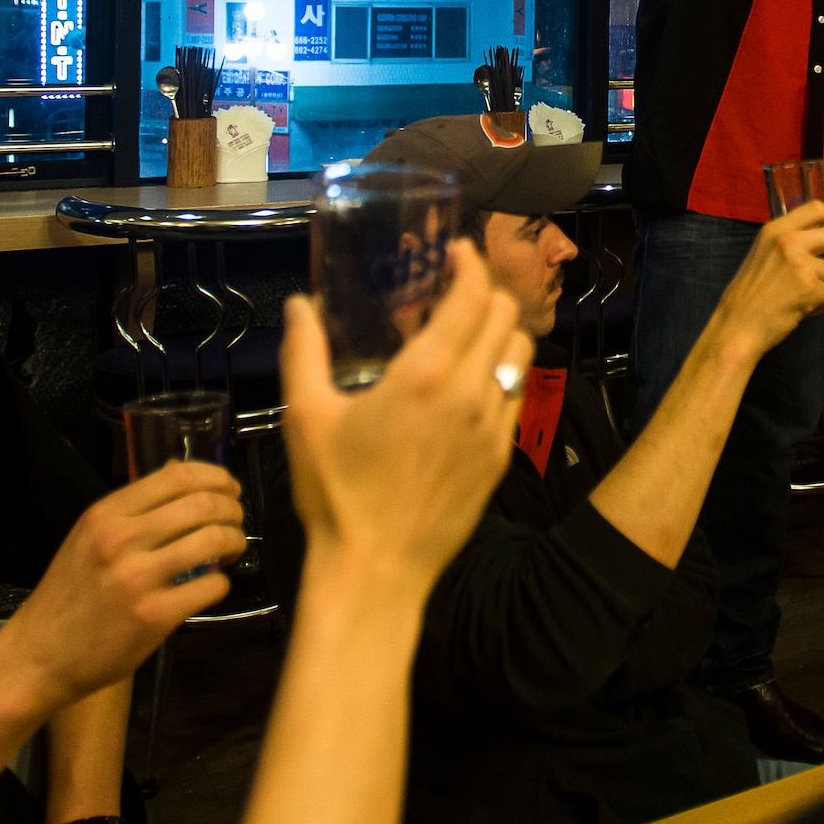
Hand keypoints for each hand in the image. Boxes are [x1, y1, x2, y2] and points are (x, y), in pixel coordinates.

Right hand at [0, 463, 244, 714]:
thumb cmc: (69, 595)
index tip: (230, 491)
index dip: (218, 478)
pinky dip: (222, 583)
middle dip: (233, 511)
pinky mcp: (153, 616)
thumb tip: (177, 470)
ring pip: (214, 540)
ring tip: (229, 551)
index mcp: (105, 515)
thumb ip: (134, 507)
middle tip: (234, 524)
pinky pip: (212, 586)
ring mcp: (137, 579)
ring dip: (235, 542)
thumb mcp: (89, 537)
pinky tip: (210, 586)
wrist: (38, 656)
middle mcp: (120, 540)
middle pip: (205, 504)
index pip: (178, 475)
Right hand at [280, 240, 530, 590]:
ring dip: (501, 332)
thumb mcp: (307, 417)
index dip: (472, 264)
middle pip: (507, 315)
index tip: (457, 253)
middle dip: (487, 293)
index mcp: (424, 375)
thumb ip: (303, 351)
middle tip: (458, 292)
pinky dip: (503, 375)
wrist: (375, 569)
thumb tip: (300, 304)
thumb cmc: (335, 494)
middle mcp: (470, 392)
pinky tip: (472, 384)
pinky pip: (517, 396)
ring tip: (469, 335)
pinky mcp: (502, 456)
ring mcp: (493, 426)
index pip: (473, 296)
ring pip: (522, 353)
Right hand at [715, 203, 823, 356]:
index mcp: (776, 229)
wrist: (738, 325)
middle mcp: (788, 241)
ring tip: (807, 298)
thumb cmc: (750, 294)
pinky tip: (803, 310)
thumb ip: (790, 242)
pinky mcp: (809, 288)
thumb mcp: (764, 253)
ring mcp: (799, 263)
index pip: (818, 208)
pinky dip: (821, 306)